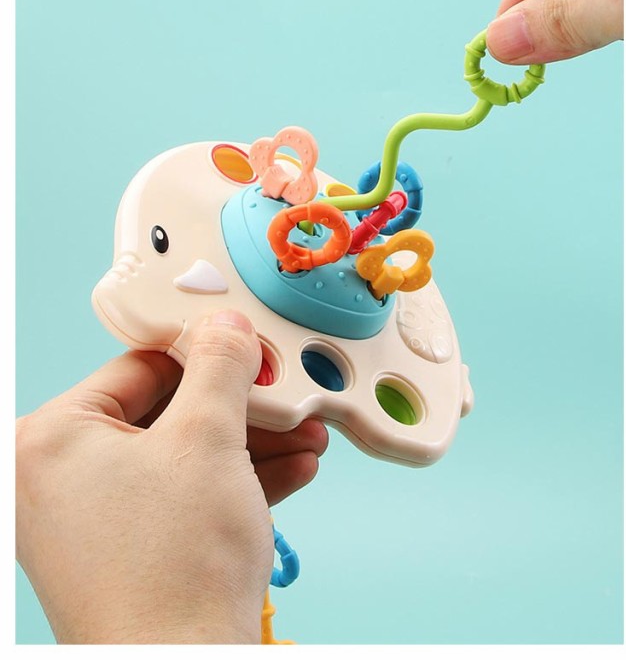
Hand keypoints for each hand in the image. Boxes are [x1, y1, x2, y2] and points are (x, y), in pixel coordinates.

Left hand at [16, 310, 327, 643]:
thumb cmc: (175, 569)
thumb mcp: (208, 439)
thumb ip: (219, 367)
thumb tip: (226, 327)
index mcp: (51, 440)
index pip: (139, 366)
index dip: (204, 353)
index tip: (248, 347)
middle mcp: (58, 480)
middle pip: (165, 413)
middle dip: (239, 409)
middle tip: (283, 396)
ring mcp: (90, 522)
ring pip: (180, 457)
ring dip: (249, 446)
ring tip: (303, 437)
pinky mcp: (124, 553)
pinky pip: (181, 496)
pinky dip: (234, 483)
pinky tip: (291, 471)